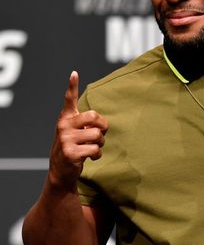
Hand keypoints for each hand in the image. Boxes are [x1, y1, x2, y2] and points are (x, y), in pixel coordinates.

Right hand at [48, 71, 108, 188]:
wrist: (61, 171)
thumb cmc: (72, 148)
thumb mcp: (73, 133)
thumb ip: (83, 124)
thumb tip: (101, 123)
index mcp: (65, 118)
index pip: (69, 100)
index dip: (72, 86)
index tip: (74, 73)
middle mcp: (64, 126)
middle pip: (94, 117)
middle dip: (103, 127)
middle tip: (100, 134)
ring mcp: (66, 139)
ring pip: (97, 135)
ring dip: (101, 143)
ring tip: (94, 147)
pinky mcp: (71, 153)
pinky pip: (95, 149)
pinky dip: (97, 154)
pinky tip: (91, 157)